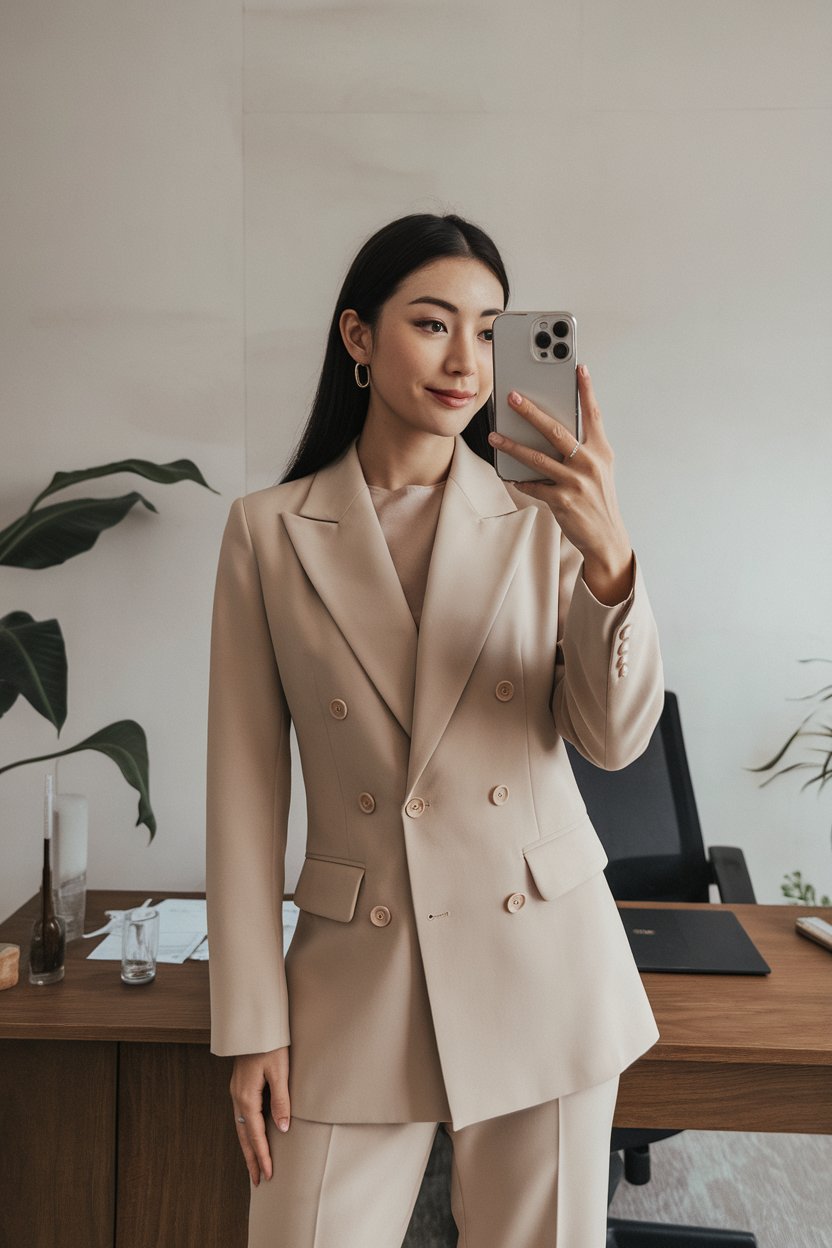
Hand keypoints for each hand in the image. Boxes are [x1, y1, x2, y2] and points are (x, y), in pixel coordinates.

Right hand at [230, 1046, 290, 1185]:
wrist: (253, 1023)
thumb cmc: (269, 1043)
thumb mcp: (280, 1070)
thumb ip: (281, 1100)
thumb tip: (282, 1129)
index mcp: (247, 1096)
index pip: (255, 1134)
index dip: (263, 1156)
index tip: (268, 1175)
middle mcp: (238, 1097)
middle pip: (244, 1135)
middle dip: (251, 1158)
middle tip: (257, 1181)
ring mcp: (237, 1091)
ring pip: (241, 1126)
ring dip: (248, 1147)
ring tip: (254, 1165)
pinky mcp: (240, 1085)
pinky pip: (242, 1115)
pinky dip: (246, 1131)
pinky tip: (251, 1136)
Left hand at [488, 364, 633, 604]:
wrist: (606, 538)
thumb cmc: (598, 500)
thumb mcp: (599, 470)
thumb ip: (582, 448)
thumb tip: (553, 429)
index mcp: (601, 451)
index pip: (593, 414)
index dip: (586, 390)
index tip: (579, 367)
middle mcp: (589, 463)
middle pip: (556, 430)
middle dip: (531, 411)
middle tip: (512, 396)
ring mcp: (576, 482)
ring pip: (537, 457)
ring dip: (512, 446)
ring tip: (495, 437)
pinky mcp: (562, 500)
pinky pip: (534, 485)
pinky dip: (520, 480)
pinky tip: (508, 475)